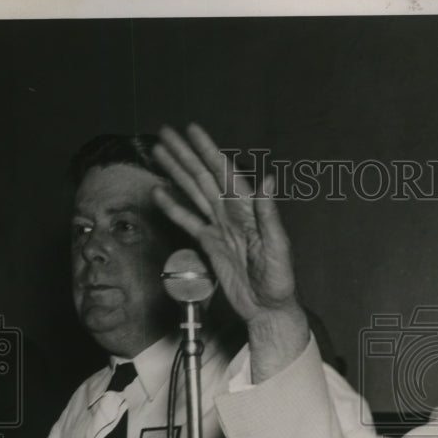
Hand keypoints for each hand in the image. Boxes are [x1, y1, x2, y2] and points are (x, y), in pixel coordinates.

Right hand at [153, 124, 308, 379]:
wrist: (267, 308)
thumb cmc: (279, 280)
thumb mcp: (278, 247)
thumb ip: (269, 214)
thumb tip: (269, 179)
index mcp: (248, 210)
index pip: (225, 173)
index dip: (208, 150)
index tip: (192, 130)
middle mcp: (232, 214)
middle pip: (204, 177)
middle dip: (185, 154)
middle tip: (165, 132)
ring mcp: (220, 227)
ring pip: (194, 193)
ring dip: (176, 172)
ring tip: (159, 152)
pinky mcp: (210, 244)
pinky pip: (188, 220)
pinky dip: (173, 207)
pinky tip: (159, 193)